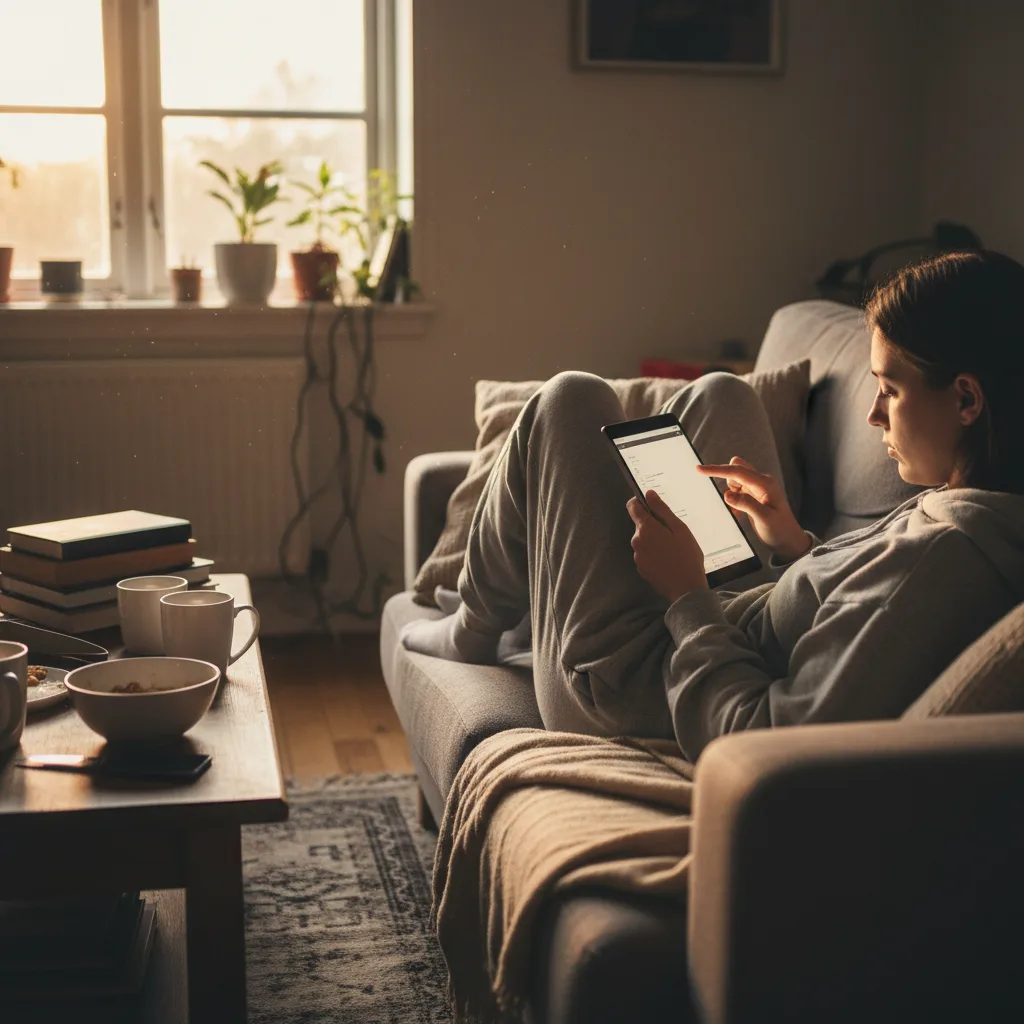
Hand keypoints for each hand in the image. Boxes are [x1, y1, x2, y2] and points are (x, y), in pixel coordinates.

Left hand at [627, 490, 708, 602]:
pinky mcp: (641, 569)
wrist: (686, 589)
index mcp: (645, 528)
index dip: (640, 502)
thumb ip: (662, 510)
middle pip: (641, 525)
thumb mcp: (679, 529)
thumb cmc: (686, 556)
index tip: (651, 504)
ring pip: (644, 541)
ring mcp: (637, 556)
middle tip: (673, 534)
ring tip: (673, 549)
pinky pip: (646, 555)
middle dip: (654, 525)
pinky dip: (654, 554)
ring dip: (654, 541)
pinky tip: (669, 560)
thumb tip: (648, 493)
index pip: (632, 507)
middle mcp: (636, 541)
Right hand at [696, 457, 810, 561]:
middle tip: (735, 504)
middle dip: (728, 483)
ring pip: (735, 481)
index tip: (699, 469)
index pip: (737, 472)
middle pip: (736, 470)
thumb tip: (727, 494)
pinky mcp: (754, 496)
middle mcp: (762, 482)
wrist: (789, 541)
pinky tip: (739, 514)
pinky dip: (734, 501)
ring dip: (731, 494)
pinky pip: (737, 492)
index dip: (717, 470)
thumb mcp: (764, 519)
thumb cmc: (779, 530)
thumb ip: (746, 504)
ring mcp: (758, 489)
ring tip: (738, 512)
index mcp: (765, 484)